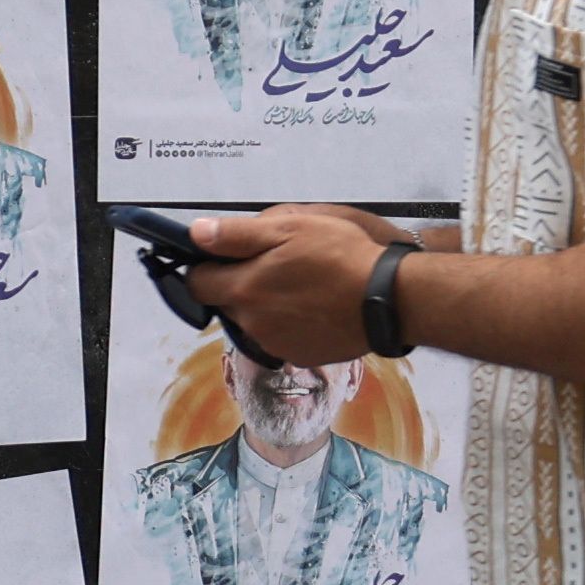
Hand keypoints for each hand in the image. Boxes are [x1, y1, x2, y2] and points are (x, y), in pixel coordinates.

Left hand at [180, 205, 403, 364]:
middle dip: (241, 284)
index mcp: (244, 290)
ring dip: (265, 304)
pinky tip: (313, 305)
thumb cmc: (341, 257)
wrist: (387, 299)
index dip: (208, 266)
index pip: (198, 284)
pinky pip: (279, 337)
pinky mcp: (298, 356)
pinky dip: (288, 322)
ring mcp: (275, 344)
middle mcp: (253, 324)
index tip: (227, 255)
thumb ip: (236, 234)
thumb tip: (197, 234)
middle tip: (276, 263)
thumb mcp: (288, 228)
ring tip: (300, 284)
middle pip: (228, 303)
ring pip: (254, 321)